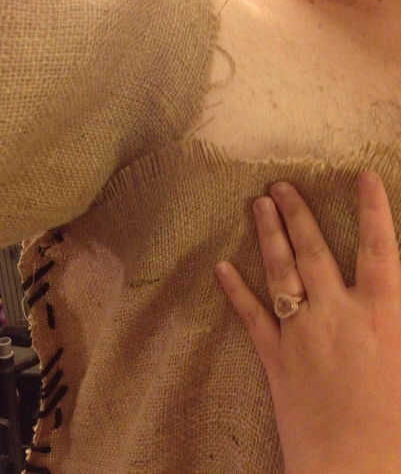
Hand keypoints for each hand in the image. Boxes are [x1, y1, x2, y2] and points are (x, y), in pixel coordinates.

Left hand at [215, 172, 400, 473]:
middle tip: (280, 184)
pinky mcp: (276, 359)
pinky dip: (236, 291)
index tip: (362, 176)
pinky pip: (253, 317)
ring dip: (269, 235)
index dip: (373, 210)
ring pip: (281, 272)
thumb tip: (394, 293)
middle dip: (298, 214)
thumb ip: (396, 316)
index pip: (380, 250)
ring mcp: (303, 334)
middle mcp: (339, 315)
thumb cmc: (398, 429)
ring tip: (256, 204)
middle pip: (315, 251)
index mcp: (383, 316)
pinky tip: (220, 267)